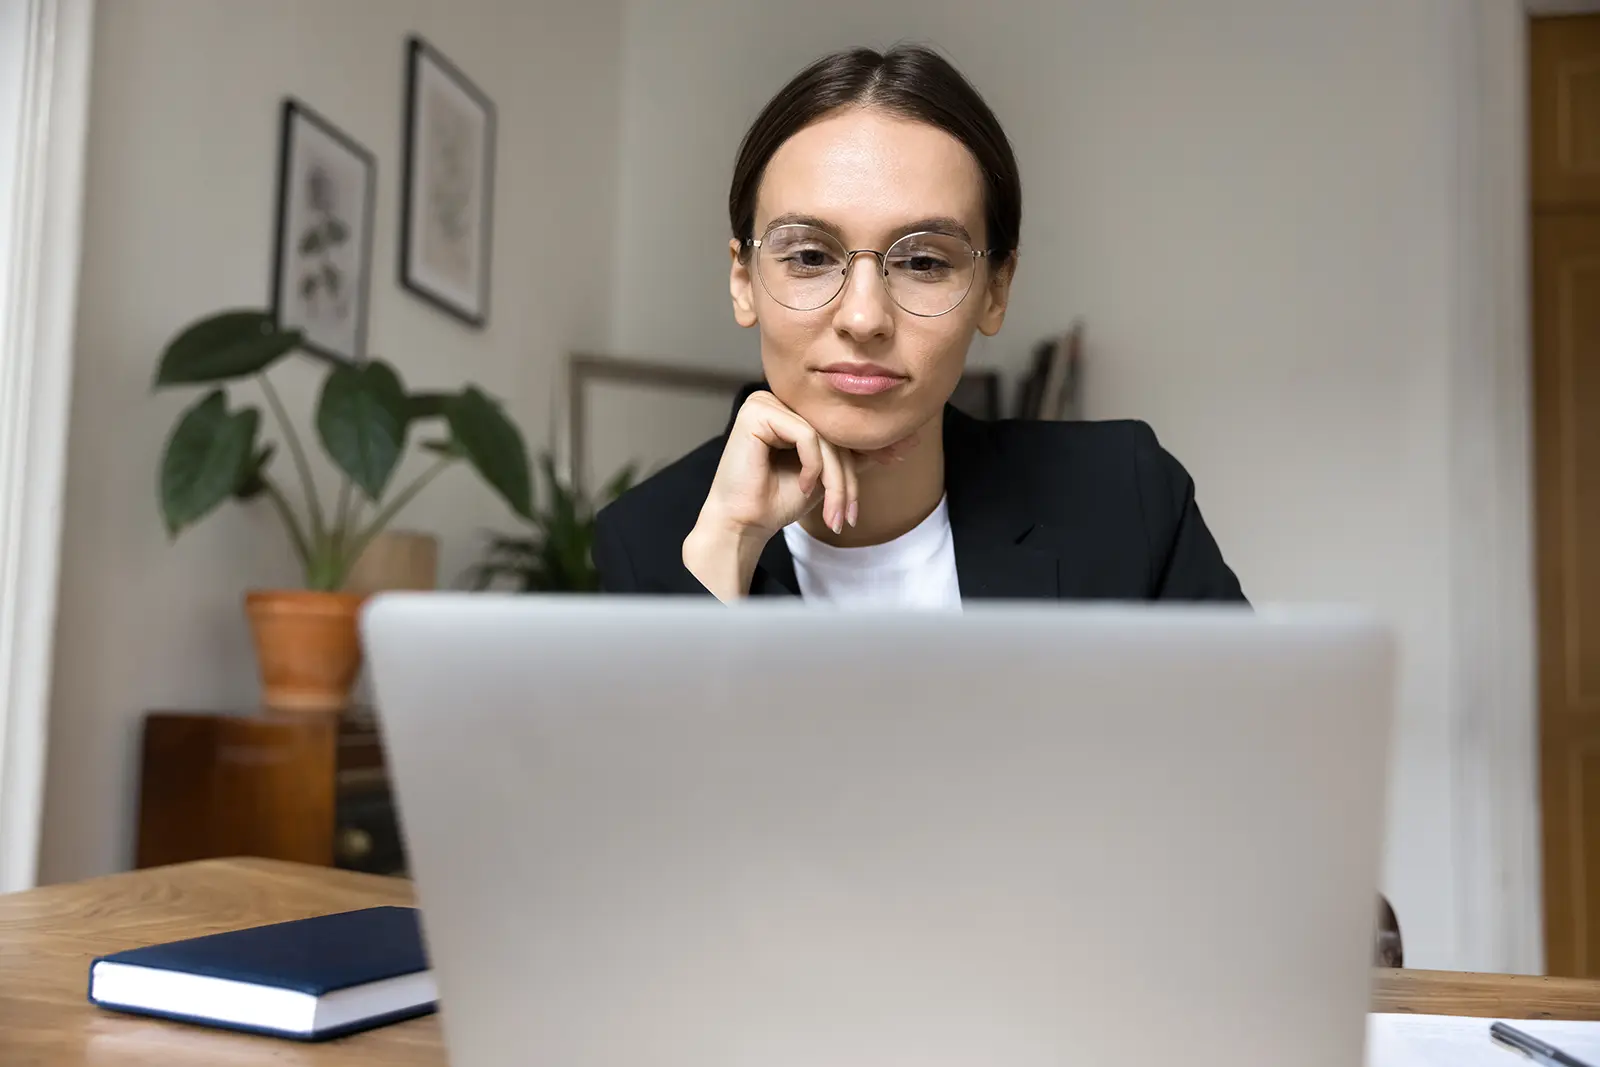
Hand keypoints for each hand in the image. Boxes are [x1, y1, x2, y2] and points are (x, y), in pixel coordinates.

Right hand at [682, 390, 918, 600]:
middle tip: (849, 515)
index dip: (866, 451)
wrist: (746, 523)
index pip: (841, 425)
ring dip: (835, 478)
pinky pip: (806, 434)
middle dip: (848, 477)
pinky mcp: (757, 411)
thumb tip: (910, 439)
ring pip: (824, 434)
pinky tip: (805, 485)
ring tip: (833, 512)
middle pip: (835, 430)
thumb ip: (860, 454)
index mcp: (795, 408)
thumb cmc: (779, 499)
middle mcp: (781, 398)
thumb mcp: (830, 474)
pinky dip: (812, 465)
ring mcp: (767, 401)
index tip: (897, 461)